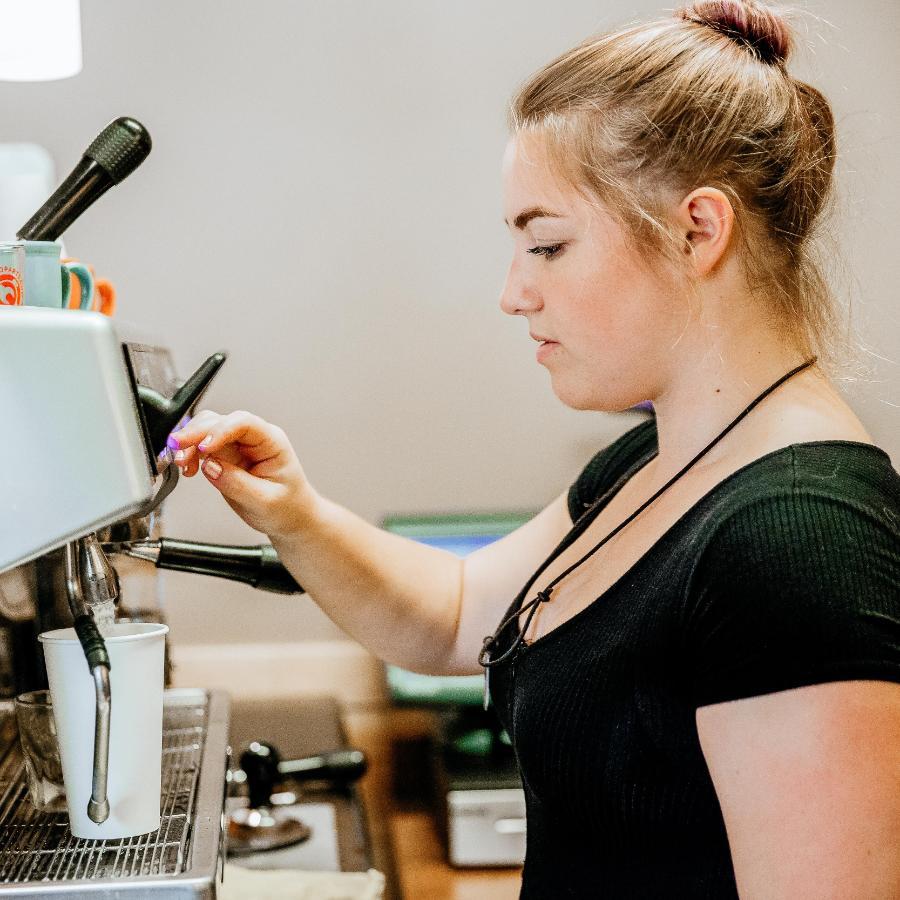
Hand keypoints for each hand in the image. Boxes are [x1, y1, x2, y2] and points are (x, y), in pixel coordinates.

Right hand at [167, 410, 314, 537]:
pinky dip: (189, 453)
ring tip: (180, 462)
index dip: (220, 430)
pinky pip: (202, 446)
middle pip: (220, 421)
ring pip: (206, 430)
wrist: (290, 518)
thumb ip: (237, 483)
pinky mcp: (225, 456)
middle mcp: (254, 439)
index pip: (244, 423)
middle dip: (196, 433)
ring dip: (189, 442)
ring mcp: (238, 445)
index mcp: (271, 442)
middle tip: (177, 448)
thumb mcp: (265, 501)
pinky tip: (186, 467)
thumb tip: (210, 467)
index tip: (204, 447)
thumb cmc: (287, 506)